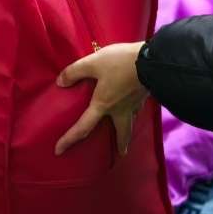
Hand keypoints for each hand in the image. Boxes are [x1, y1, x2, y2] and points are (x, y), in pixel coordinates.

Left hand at [55, 41, 148, 155]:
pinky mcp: (144, 94)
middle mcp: (120, 109)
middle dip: (121, 144)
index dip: (70, 139)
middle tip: (121, 153)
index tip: (59, 151)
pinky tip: (134, 104)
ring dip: (129, 128)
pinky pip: (137, 107)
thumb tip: (60, 82)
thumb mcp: (93, 62)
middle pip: (121, 132)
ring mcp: (134, 103)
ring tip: (127, 128)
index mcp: (103, 105)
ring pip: (131, 120)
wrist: (153, 61)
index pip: (83, 127)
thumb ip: (75, 71)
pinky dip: (134, 110)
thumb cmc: (120, 63)